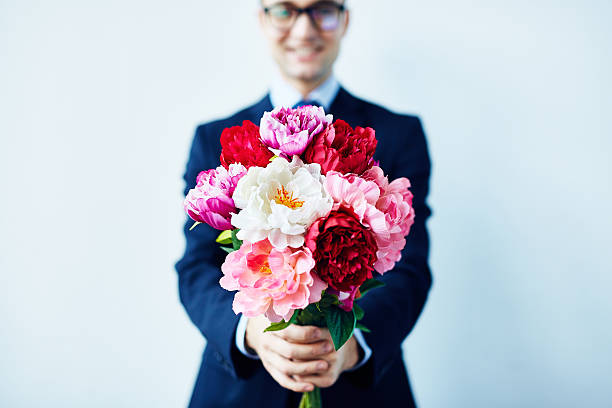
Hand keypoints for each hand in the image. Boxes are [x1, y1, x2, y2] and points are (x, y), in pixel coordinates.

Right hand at [245, 316, 359, 391]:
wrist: (255, 330)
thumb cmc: (276, 316)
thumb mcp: (281, 309)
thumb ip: (295, 308)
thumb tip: (319, 301)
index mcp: (270, 326)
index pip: (287, 332)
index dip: (305, 333)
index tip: (321, 332)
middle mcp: (267, 343)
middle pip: (289, 351)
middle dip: (311, 351)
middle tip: (329, 347)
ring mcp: (268, 358)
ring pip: (286, 368)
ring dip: (307, 369)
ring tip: (325, 365)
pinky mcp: (271, 369)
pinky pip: (283, 381)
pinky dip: (297, 386)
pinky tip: (312, 386)